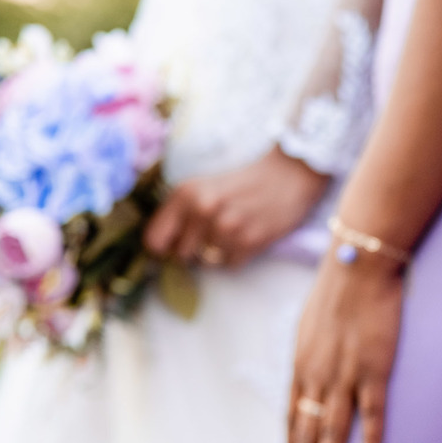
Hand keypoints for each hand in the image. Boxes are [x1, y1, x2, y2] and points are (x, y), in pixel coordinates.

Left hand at [144, 145, 329, 267]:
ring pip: (206, 262)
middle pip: (181, 255)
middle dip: (194, 249)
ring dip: (217, 252)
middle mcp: (203, 210)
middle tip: (212, 233)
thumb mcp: (203, 187)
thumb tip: (162, 248)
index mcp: (186, 194)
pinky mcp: (249, 242)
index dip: (162, 246)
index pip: (154, 241)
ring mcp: (227, 228)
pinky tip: (246, 236)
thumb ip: (180, 212)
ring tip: (232, 231)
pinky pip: (229, 265)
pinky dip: (236, 256)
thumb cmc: (242, 183)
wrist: (287, 177)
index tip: (173, 244)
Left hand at [287, 248, 403, 442]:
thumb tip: (311, 371)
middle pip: (305, 433)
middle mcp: (316, 376)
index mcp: (300, 365)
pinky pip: (370, 414)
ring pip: (331, 432)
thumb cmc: (338, 289)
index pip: (291, 418)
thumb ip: (311, 353)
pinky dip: (367, 442)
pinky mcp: (373, 370)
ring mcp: (343, 375)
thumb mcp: (311, 324)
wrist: (358, 264)